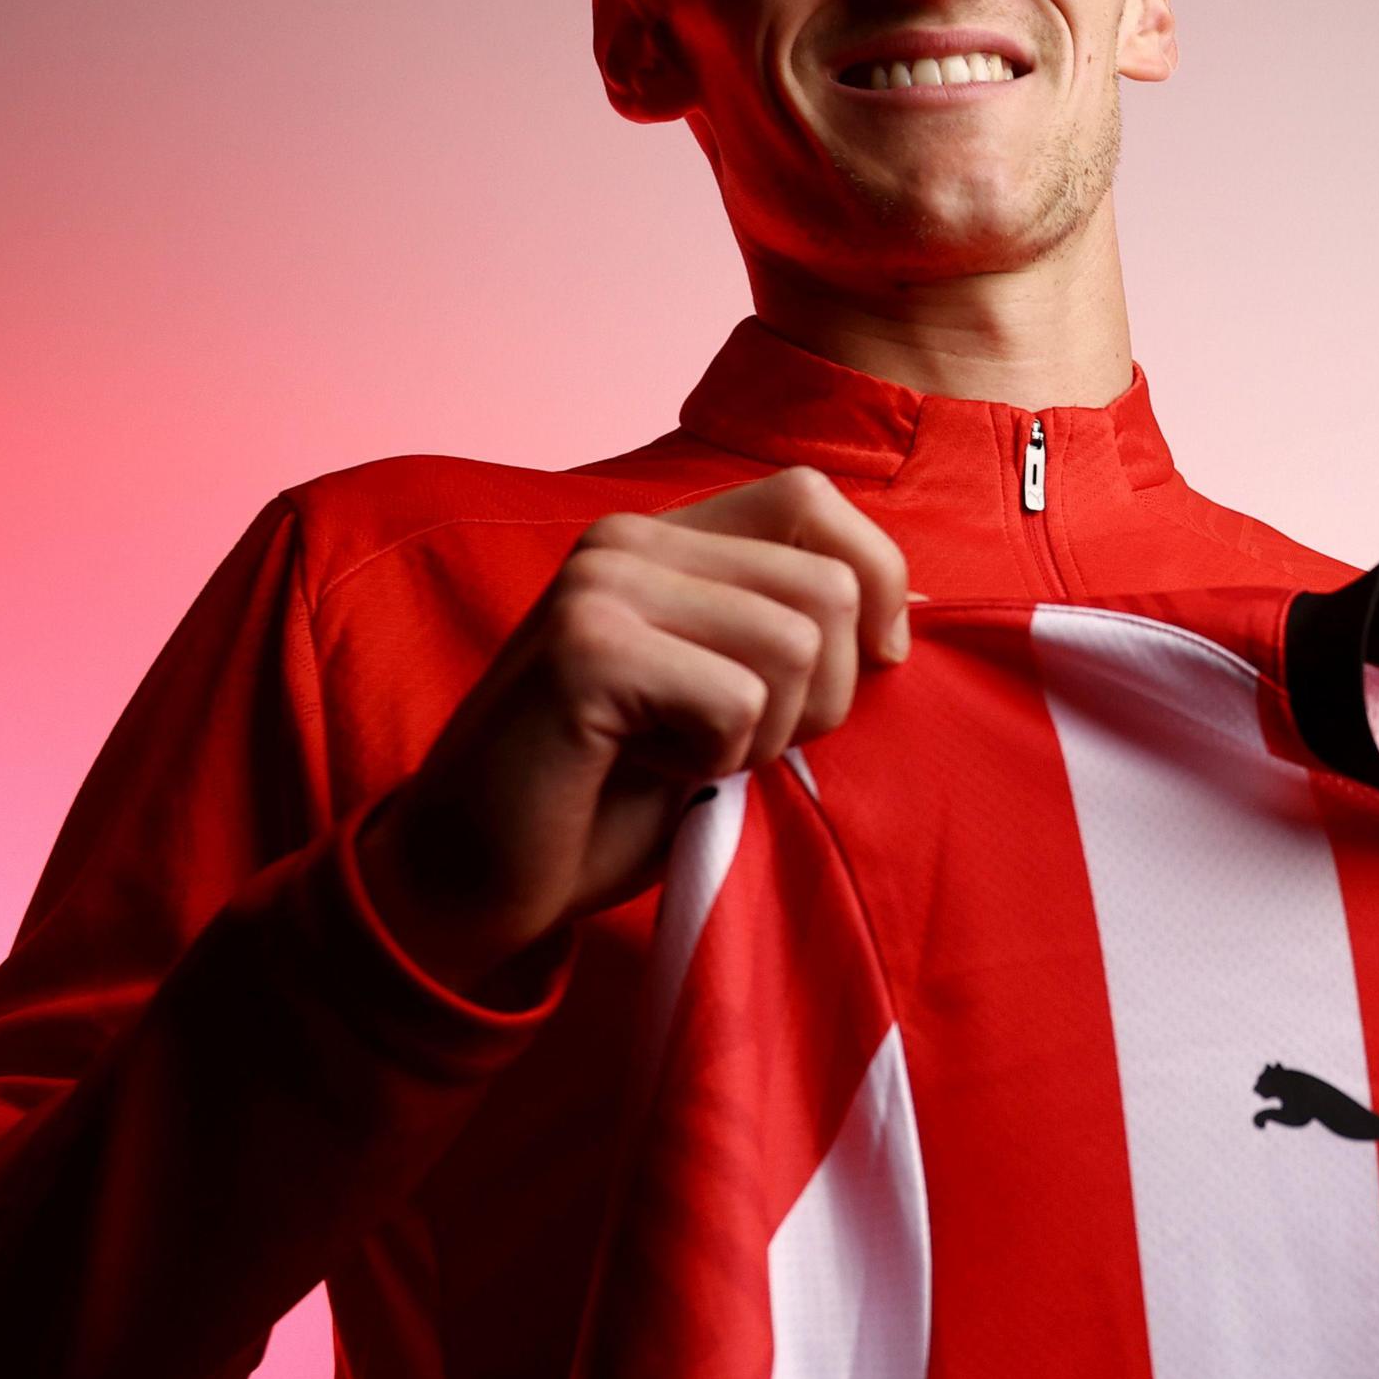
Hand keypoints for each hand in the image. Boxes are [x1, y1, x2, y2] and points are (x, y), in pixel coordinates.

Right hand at [358, 466, 911, 985]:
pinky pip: (738, 702)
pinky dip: (716, 763)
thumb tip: (906, 603)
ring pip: (796, 644)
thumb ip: (793, 636)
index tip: (866, 665)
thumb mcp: (723, 703)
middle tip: (737, 748)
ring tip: (684, 759)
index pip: (813, 497)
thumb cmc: (606, 800)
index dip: (871, 579)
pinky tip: (645, 772)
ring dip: (765, 736)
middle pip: (826, 584)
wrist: (472, 881)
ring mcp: (600, 585)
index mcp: (661, 536)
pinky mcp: (587, 649)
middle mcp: (626, 539)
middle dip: (822, 695)